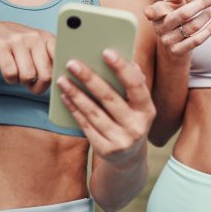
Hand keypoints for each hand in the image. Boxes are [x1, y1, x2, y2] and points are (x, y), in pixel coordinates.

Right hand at [0, 21, 54, 94]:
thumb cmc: (19, 45)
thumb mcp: (38, 47)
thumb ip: (51, 60)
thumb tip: (61, 80)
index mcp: (48, 38)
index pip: (61, 62)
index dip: (57, 77)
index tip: (50, 81)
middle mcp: (35, 37)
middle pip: (46, 74)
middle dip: (39, 85)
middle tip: (32, 83)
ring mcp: (18, 40)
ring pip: (28, 76)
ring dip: (23, 82)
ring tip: (20, 74)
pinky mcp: (1, 46)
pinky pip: (11, 74)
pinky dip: (11, 80)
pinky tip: (10, 73)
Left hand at [57, 49, 155, 166]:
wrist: (129, 159)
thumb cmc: (131, 120)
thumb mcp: (138, 105)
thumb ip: (134, 84)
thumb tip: (128, 61)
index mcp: (147, 110)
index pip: (135, 85)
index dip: (121, 68)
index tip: (105, 51)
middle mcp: (137, 126)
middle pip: (109, 98)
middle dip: (89, 78)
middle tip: (72, 63)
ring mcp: (121, 141)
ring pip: (94, 112)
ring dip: (76, 94)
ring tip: (63, 79)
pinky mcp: (105, 150)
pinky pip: (86, 126)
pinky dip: (74, 110)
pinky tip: (65, 97)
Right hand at [144, 0, 210, 54]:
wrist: (172, 46)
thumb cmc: (174, 17)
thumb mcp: (173, 3)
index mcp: (157, 13)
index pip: (155, 10)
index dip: (152, 11)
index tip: (150, 13)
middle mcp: (160, 27)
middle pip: (183, 14)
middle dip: (202, 3)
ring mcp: (168, 41)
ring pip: (192, 27)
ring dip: (206, 16)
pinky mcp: (177, 51)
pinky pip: (197, 40)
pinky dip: (209, 30)